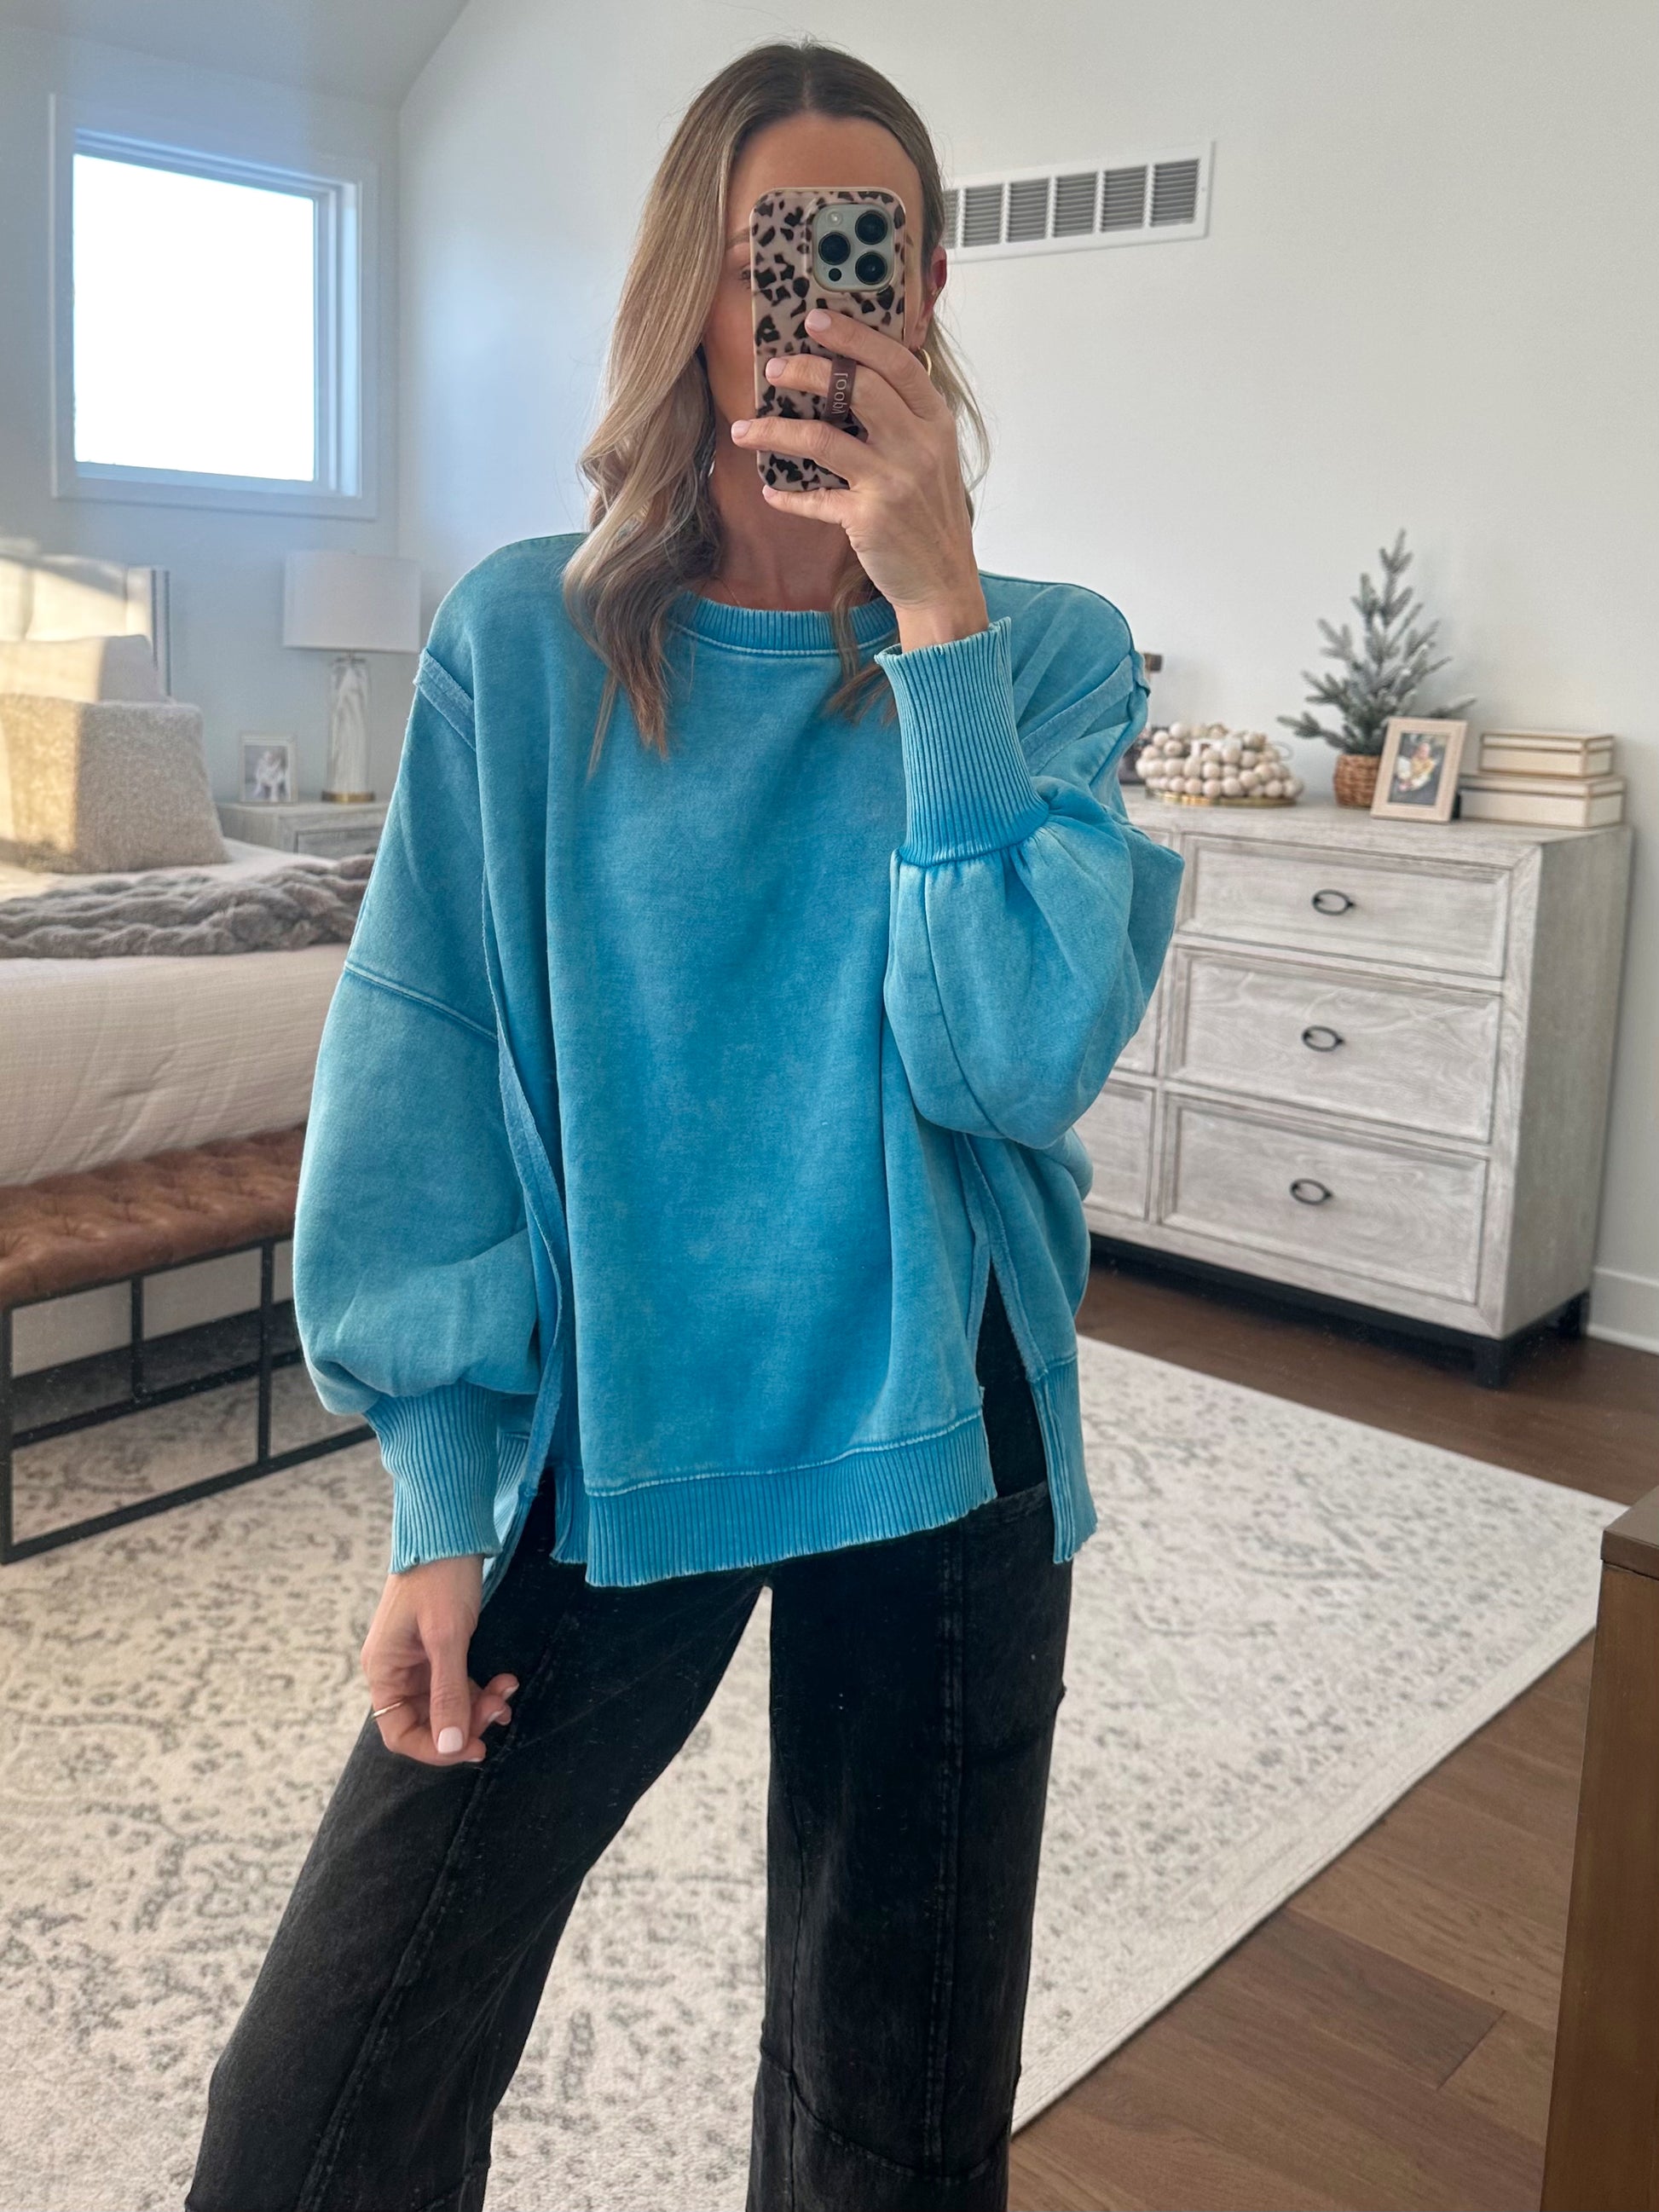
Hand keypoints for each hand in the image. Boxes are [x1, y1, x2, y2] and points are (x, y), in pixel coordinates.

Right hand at [361, 1553, 517, 1765]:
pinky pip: (458, 1683)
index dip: (435, 1748)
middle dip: (465, 1722)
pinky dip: (480, 1687)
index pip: (399, 1733)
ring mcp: (417, 1659)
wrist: (449, 1529)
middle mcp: (396, 1669)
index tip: (472, 1747)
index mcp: (384, 1670)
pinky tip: (505, 1681)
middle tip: (500, 1710)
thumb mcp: (447, 1638)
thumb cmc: (439, 1578)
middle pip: (427, 1721)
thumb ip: (449, 1693)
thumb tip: (451, 1745)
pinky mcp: (439, 1647)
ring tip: (507, 1691)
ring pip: (447, 1703)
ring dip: (478, 1705)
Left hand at [731, 306, 989, 651]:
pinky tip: (770, 491)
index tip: (816, 319)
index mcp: (936, 423)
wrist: (943, 581)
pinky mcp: (868, 519)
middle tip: (773, 367)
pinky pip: (815, 499)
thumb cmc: (930, 516)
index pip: (896, 363)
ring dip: (775, 431)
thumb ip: (905, 419)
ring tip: (744, 428)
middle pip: (858, 388)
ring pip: (823, 439)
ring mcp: (893, 482)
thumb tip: (851, 378)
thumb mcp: (934, 457)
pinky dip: (787, 496)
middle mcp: (918, 447)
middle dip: (809, 371)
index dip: (855, 337)